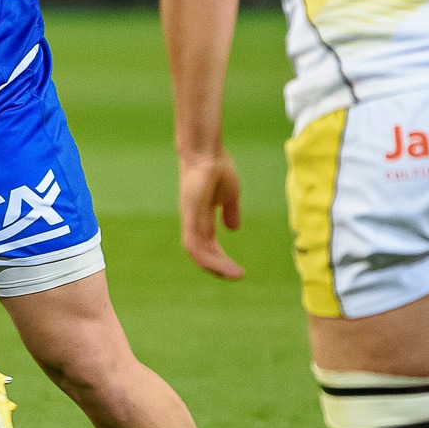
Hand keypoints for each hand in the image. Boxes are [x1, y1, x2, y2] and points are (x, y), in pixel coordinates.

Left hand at [177, 149, 243, 279]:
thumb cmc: (217, 167)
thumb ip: (230, 212)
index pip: (208, 246)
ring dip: (215, 266)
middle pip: (202, 253)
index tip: (238, 270)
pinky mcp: (190, 214)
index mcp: (202, 218)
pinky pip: (193, 243)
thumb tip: (233, 229)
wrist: (207, 151)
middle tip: (237, 276)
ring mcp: (190, 218)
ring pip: (197, 253)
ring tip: (234, 275)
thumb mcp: (230, 195)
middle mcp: (194, 222)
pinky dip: (206, 256)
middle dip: (219, 267)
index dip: (221, 259)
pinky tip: (222, 263)